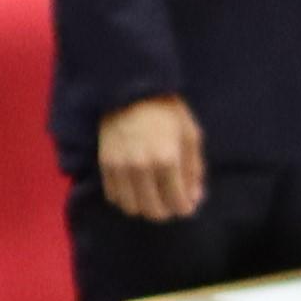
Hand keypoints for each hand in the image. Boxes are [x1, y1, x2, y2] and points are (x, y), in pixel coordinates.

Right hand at [95, 93, 205, 223]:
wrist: (130, 89)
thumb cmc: (167, 111)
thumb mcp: (190, 135)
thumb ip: (194, 170)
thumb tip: (195, 198)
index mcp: (167, 160)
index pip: (178, 203)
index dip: (185, 208)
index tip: (187, 203)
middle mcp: (142, 168)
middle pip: (154, 211)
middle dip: (167, 211)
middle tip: (171, 202)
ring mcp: (120, 167)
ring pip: (132, 208)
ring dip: (145, 207)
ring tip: (152, 196)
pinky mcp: (105, 164)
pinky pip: (114, 197)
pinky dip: (126, 199)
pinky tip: (135, 189)